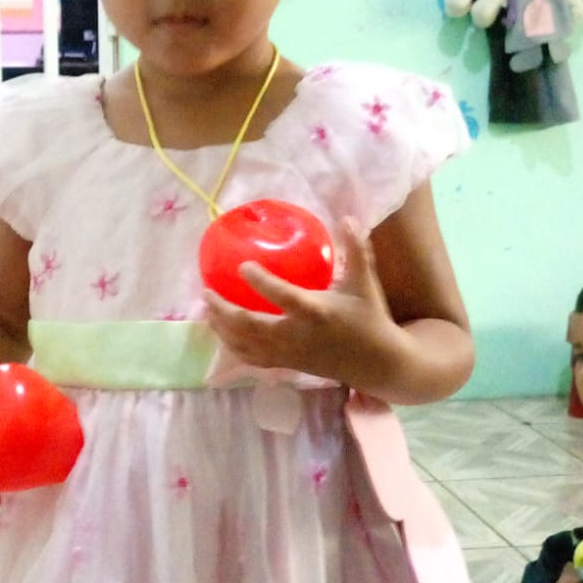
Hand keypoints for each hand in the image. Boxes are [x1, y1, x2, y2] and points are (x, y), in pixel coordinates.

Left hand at [203, 219, 400, 385]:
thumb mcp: (364, 283)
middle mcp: (296, 335)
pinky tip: (222, 333)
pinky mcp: (287, 365)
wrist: (376, 363)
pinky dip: (232, 346)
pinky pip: (252, 359)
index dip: (260, 282)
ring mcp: (289, 353)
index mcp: (316, 312)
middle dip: (224, 310)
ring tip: (207, 309)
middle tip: (206, 291)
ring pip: (245, 345)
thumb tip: (346, 217)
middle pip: (250, 326)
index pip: (283, 296)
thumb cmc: (369, 318)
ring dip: (222, 328)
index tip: (242, 266)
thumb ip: (356, 250)